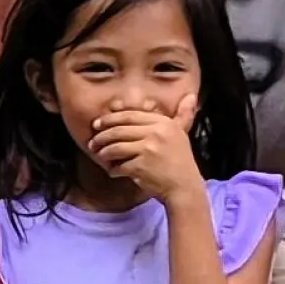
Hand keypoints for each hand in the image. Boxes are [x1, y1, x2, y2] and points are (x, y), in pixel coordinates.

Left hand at [89, 95, 205, 205]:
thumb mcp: (182, 134)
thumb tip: (191, 95)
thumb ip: (183, 114)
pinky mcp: (141, 167)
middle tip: (93, 142)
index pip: (129, 116)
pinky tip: (114, 172)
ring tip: (100, 156)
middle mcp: (156, 133)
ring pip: (115, 147)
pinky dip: (114, 170)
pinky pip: (119, 166)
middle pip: (119, 130)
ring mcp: (148, 150)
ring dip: (104, 153)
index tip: (98, 124)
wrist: (185, 188)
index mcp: (163, 122)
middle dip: (102, 136)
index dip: (110, 119)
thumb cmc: (181, 161)